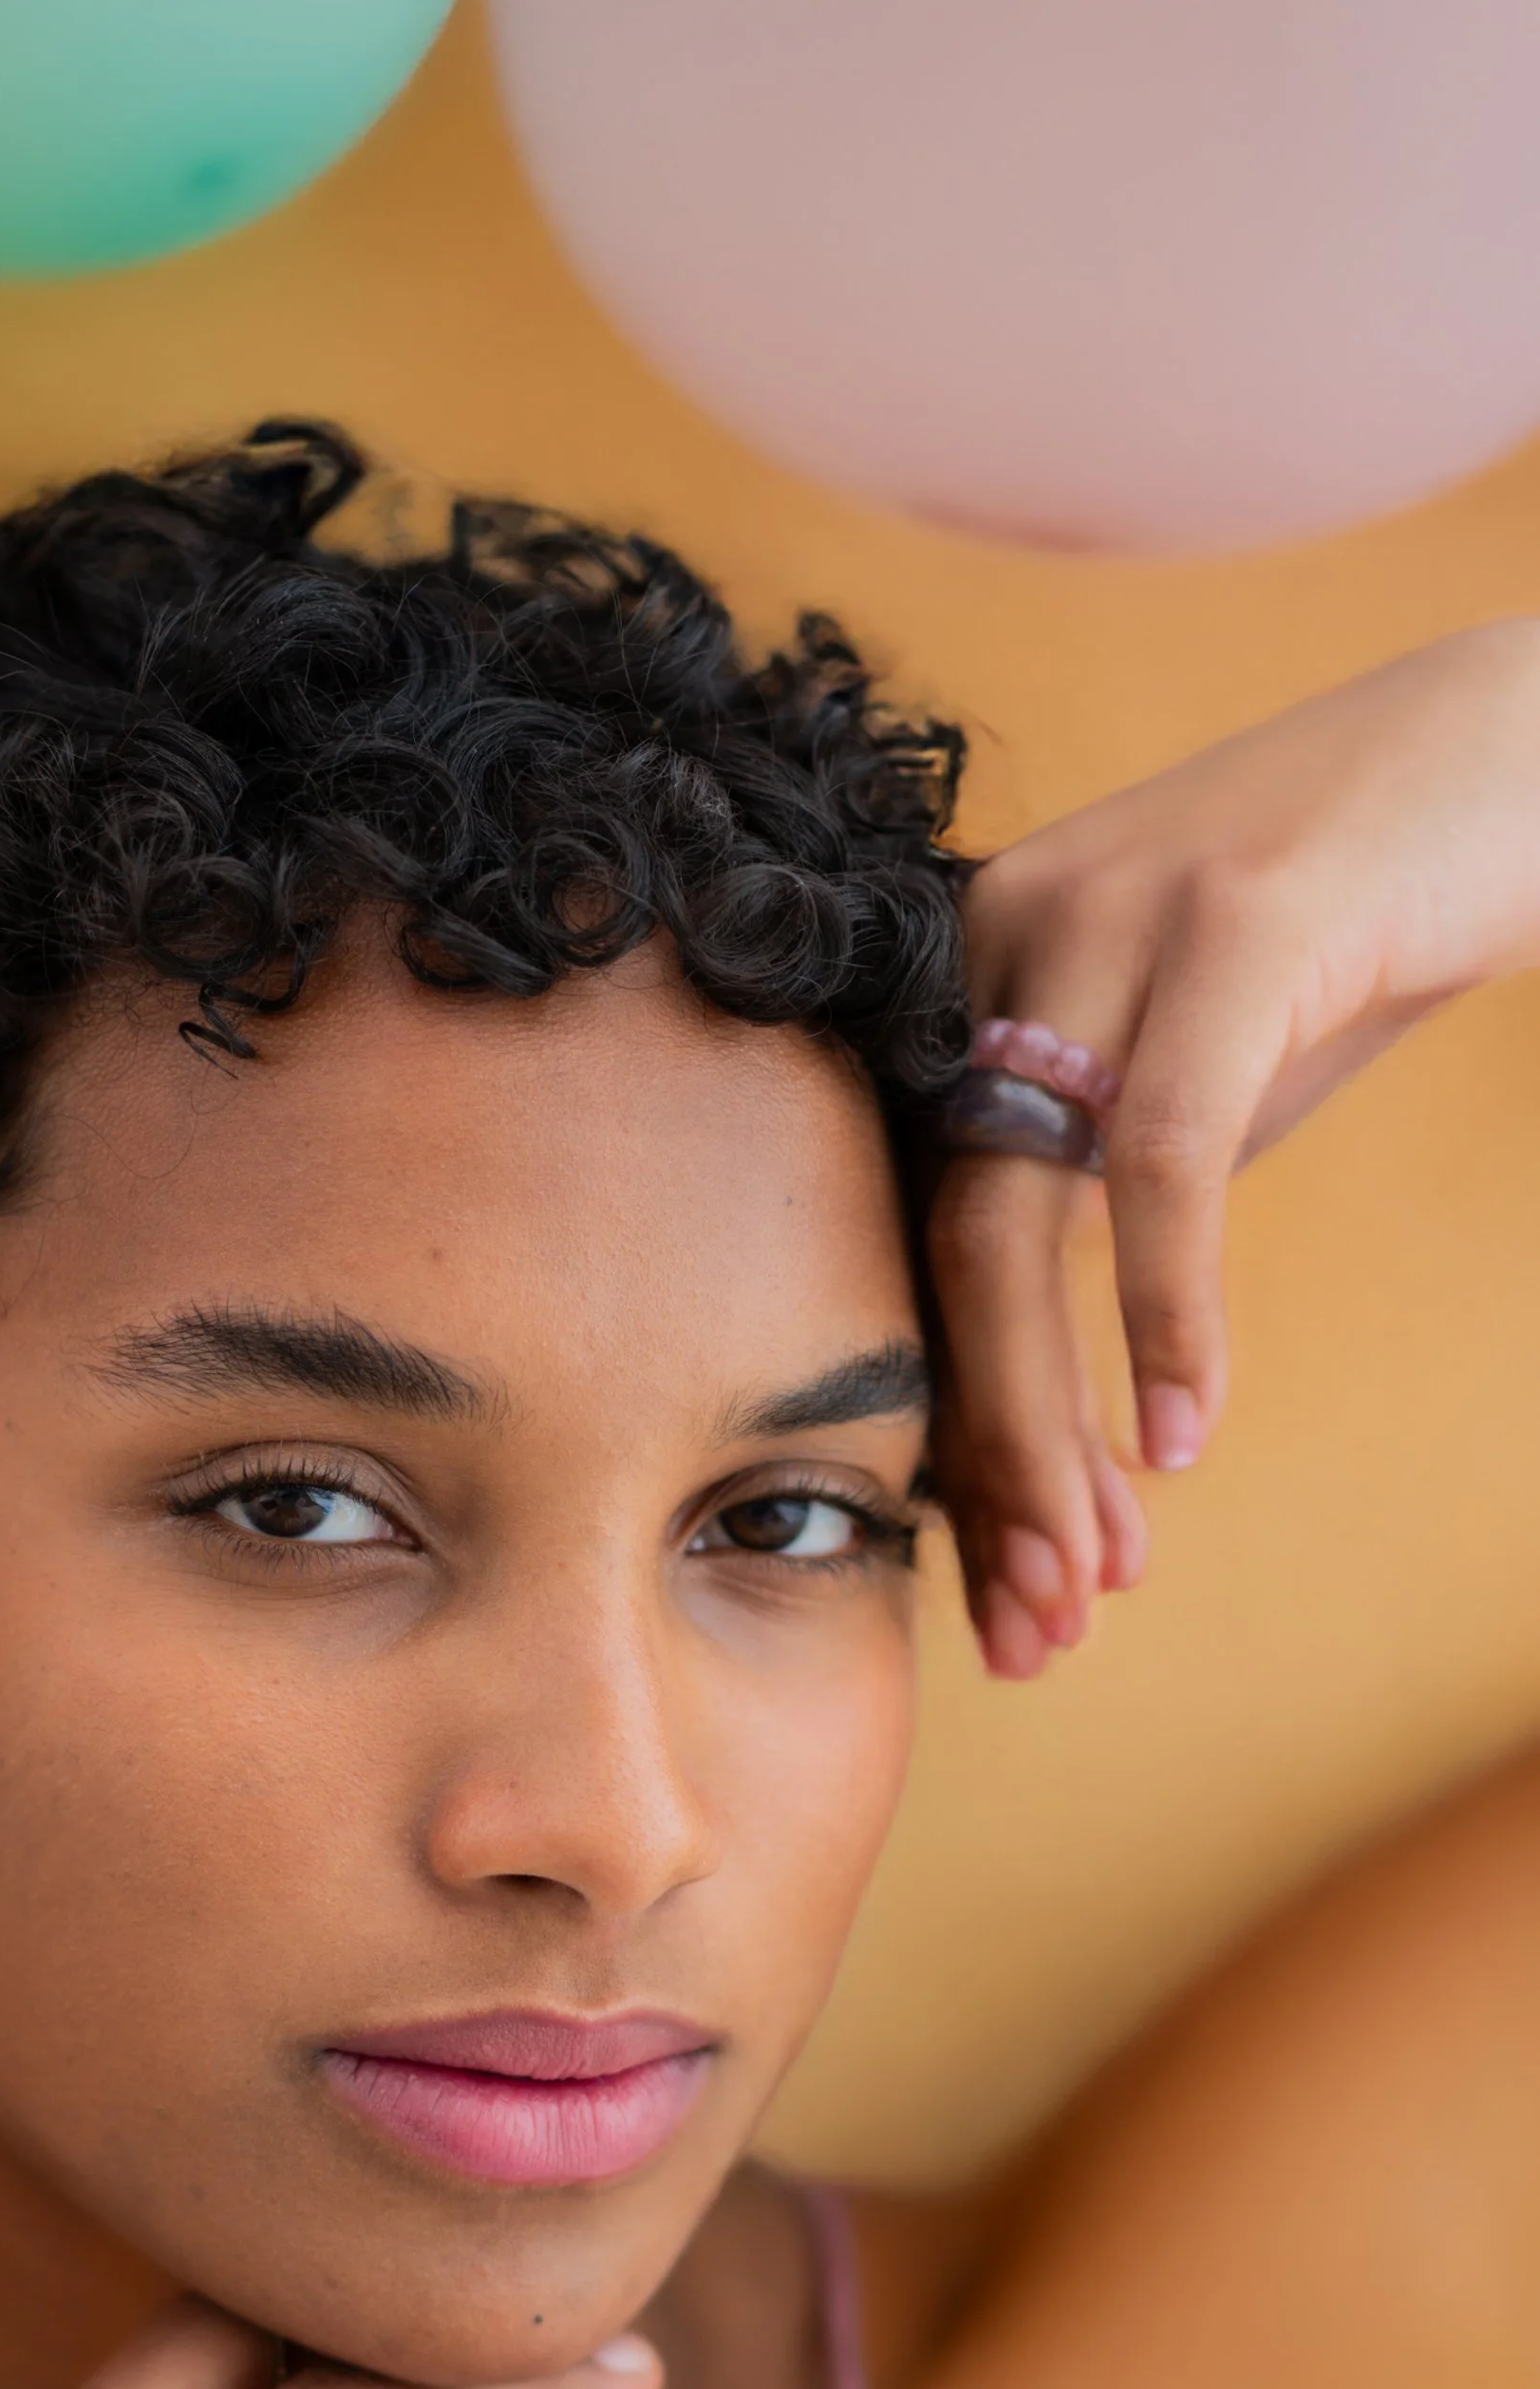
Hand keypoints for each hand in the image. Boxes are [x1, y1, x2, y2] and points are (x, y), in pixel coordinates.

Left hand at [935, 617, 1539, 1675]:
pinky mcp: (1229, 923)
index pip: (909, 1252)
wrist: (1519, 758)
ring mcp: (1096, 920)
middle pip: (934, 1260)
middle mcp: (987, 942)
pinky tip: (1183, 1436)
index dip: (952, 1440)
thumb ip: (1087, 1214)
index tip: (1001, 1595)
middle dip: (987, 1470)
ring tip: (1093, 1576)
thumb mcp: (1185, 1090)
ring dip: (1051, 1431)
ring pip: (1010, 1232)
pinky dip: (1164, 1320)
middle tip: (1033, 1629)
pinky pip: (1160, 1165)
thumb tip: (1039, 1411)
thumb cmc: (1340, 943)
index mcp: (951, 986)